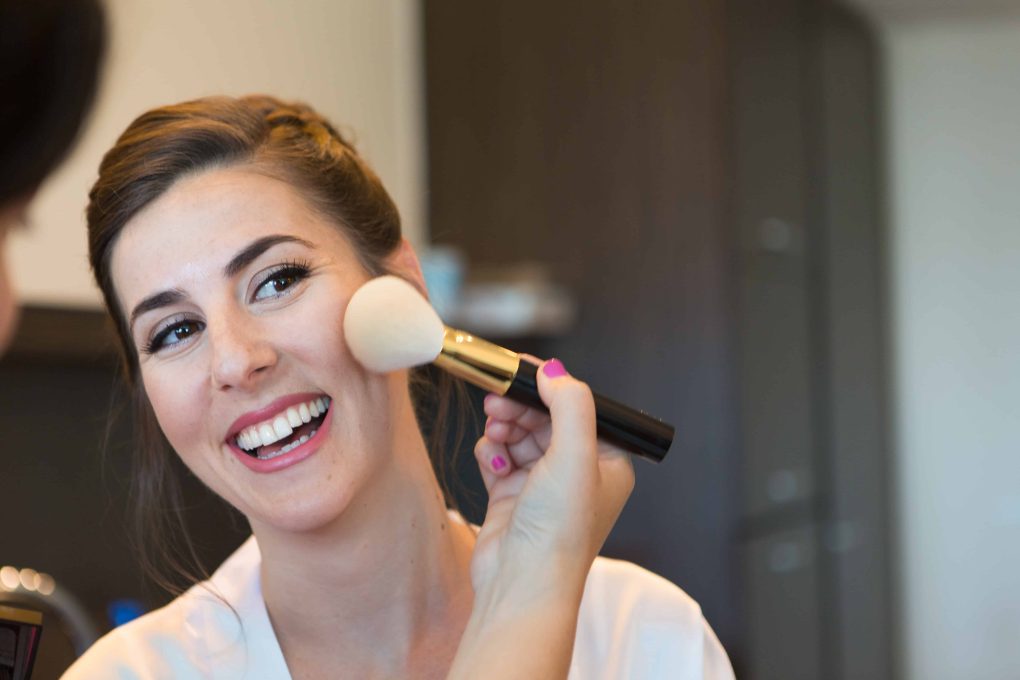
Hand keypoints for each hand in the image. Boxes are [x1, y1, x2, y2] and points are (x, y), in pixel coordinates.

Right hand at [469, 357, 634, 600]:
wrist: (521, 585)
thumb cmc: (559, 530)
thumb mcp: (575, 455)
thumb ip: (570, 404)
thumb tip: (554, 370)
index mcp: (607, 463)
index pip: (579, 408)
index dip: (549, 386)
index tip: (520, 368)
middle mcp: (578, 473)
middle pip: (545, 418)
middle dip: (520, 407)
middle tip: (497, 400)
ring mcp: (544, 485)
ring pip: (519, 434)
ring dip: (504, 428)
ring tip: (495, 433)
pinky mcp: (513, 497)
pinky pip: (500, 456)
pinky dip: (492, 453)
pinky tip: (493, 464)